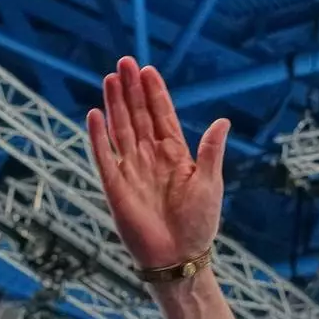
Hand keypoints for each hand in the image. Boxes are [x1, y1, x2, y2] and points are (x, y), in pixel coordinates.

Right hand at [86, 56, 230, 269]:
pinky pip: (105, 156)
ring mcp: (132, 170)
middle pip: (138, 117)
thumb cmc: (199, 224)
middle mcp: (151, 159)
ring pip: (121, 130)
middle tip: (125, 62)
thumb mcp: (209, 182)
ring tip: (111, 77)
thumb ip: (211, 150)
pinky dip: (99, 136)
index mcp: (175, 156)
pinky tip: (95, 114)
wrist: (179, 257)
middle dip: (132, 90)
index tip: (148, 69)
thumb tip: (223, 120)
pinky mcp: (116, 187)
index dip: (155, 94)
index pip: (162, 117)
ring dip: (115, 104)